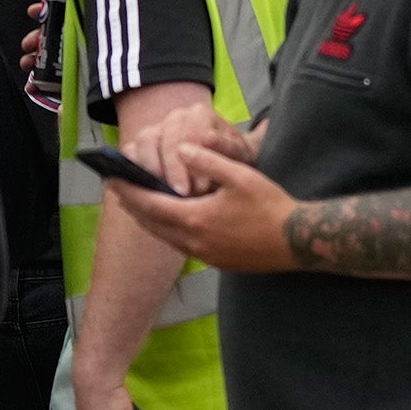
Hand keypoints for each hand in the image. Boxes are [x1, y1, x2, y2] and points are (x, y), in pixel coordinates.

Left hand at [110, 135, 294, 275]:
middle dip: (133, 205)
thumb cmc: (270, 207)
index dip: (129, 191)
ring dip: (148, 219)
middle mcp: (194, 241)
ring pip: (164, 236)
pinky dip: (166, 230)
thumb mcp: (240, 176)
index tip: (112, 179)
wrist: (298, 242)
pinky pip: (180, 245)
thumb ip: (207, 161)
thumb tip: (180, 148)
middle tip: (117, 189)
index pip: (150, 204)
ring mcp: (204, 255)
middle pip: (151, 223)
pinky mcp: (215, 261)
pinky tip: (168, 220)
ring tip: (136, 203)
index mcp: (195, 219)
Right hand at [119, 106, 257, 189]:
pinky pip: (128, 153)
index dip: (193, 162)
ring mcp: (155, 129)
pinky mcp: (140, 145)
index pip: (190, 133)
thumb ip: (228, 148)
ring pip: (143, 142)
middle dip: (172, 169)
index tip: (200, 189)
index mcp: (199, 114)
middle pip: (164, 138)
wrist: (222, 164)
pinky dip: (133, 171)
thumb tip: (207, 139)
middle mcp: (174, 117)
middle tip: (181, 195)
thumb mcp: (241, 155)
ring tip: (163, 195)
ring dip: (151, 170)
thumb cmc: (232, 160)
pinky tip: (146, 193)